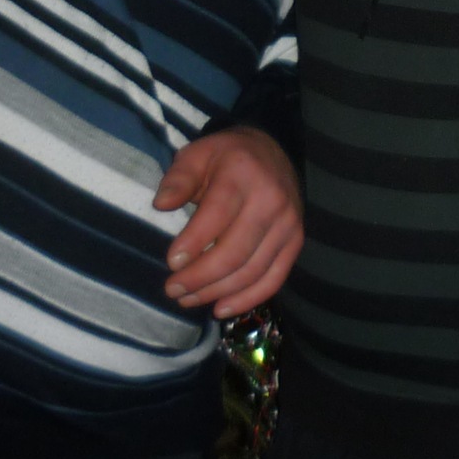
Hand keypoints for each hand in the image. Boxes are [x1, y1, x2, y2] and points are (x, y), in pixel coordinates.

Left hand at [153, 129, 302, 317]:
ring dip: (217, 292)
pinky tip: (221, 308)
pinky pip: (273, 279)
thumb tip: (162, 204)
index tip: (170, 263)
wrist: (273, 150)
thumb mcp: (197, 154)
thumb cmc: (226, 157)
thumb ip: (178, 178)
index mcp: (243, 175)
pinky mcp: (295, 241)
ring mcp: (288, 223)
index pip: (217, 216)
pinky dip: (247, 299)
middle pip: (234, 251)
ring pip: (252, 271)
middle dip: (200, 277)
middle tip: (172, 289)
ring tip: (188, 299)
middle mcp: (271, 200)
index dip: (193, 244)